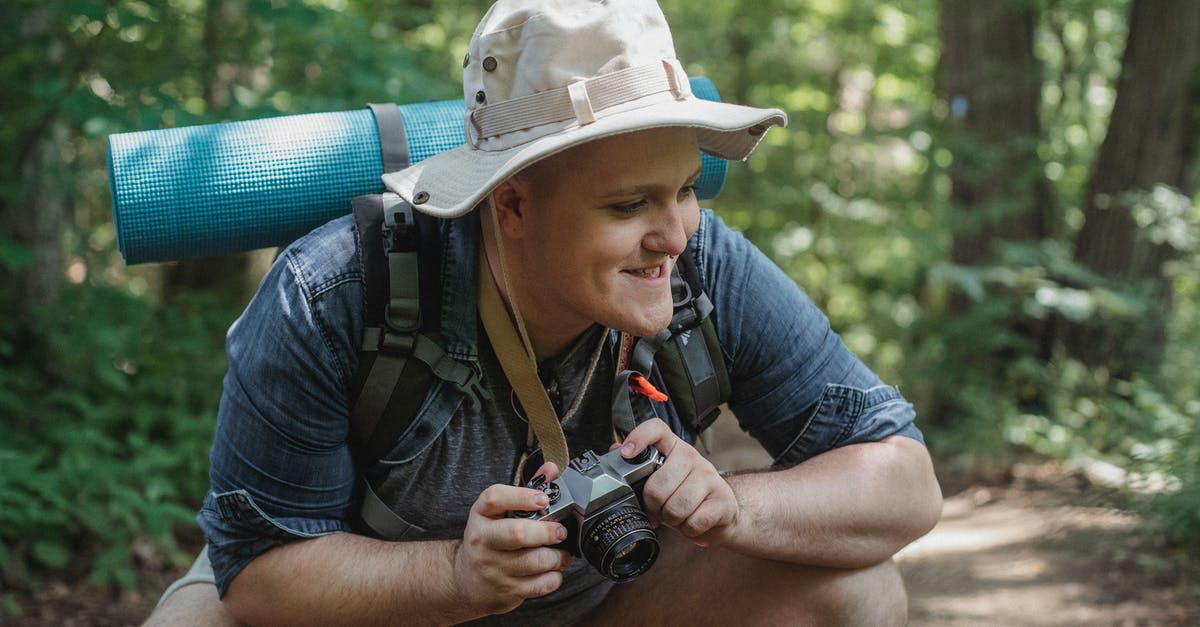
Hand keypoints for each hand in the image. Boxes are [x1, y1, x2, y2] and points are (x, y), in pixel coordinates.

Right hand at [452, 461, 572, 615]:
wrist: (466, 580)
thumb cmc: (489, 539)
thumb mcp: (498, 512)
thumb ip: (526, 488)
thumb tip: (552, 469)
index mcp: (480, 516)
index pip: (495, 498)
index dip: (522, 496)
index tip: (543, 499)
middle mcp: (483, 541)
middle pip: (518, 533)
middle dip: (547, 531)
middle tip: (560, 531)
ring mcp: (494, 568)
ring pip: (535, 561)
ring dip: (557, 557)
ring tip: (562, 553)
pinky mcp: (507, 590)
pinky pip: (540, 584)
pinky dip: (555, 577)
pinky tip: (553, 570)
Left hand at [617, 419, 738, 545]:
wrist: (723, 513)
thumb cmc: (687, 495)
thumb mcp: (663, 478)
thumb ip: (640, 466)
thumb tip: (615, 449)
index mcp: (674, 448)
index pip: (657, 429)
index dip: (640, 437)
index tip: (627, 452)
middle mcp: (692, 457)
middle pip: (658, 485)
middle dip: (654, 507)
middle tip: (659, 511)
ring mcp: (709, 477)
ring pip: (675, 507)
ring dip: (672, 520)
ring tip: (677, 516)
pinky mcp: (722, 499)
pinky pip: (693, 522)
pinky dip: (688, 530)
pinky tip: (692, 523)